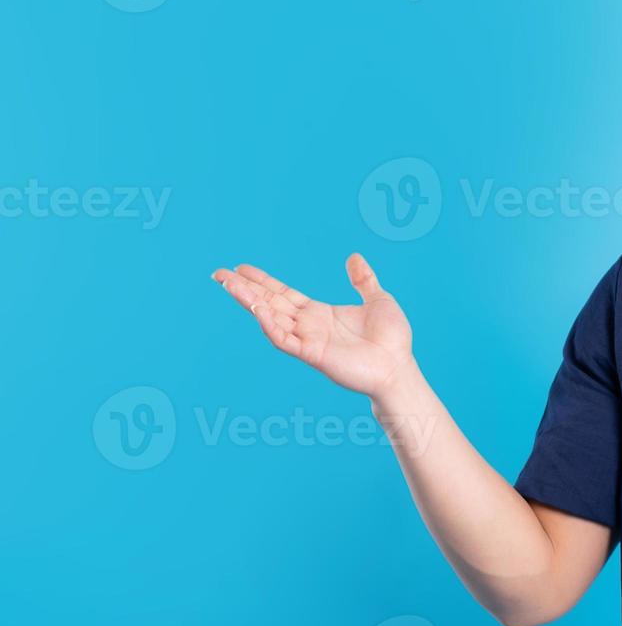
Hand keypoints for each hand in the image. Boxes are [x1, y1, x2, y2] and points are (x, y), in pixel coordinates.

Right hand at [212, 253, 415, 400]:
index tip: (242, 268)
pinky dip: (270, 325)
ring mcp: (308, 340)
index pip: (283, 293)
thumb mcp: (378, 299)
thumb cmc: (391, 339)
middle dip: (244, 289)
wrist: (399, 367)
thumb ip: (363, 280)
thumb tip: (354, 257)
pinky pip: (285, 340)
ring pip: (271, 318)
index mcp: (319, 313)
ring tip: (229, 285)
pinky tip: (258, 310)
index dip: (263, 281)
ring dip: (249, 302)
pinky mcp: (313, 354)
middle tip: (219, 274)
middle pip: (269, 303)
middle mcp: (309, 326)